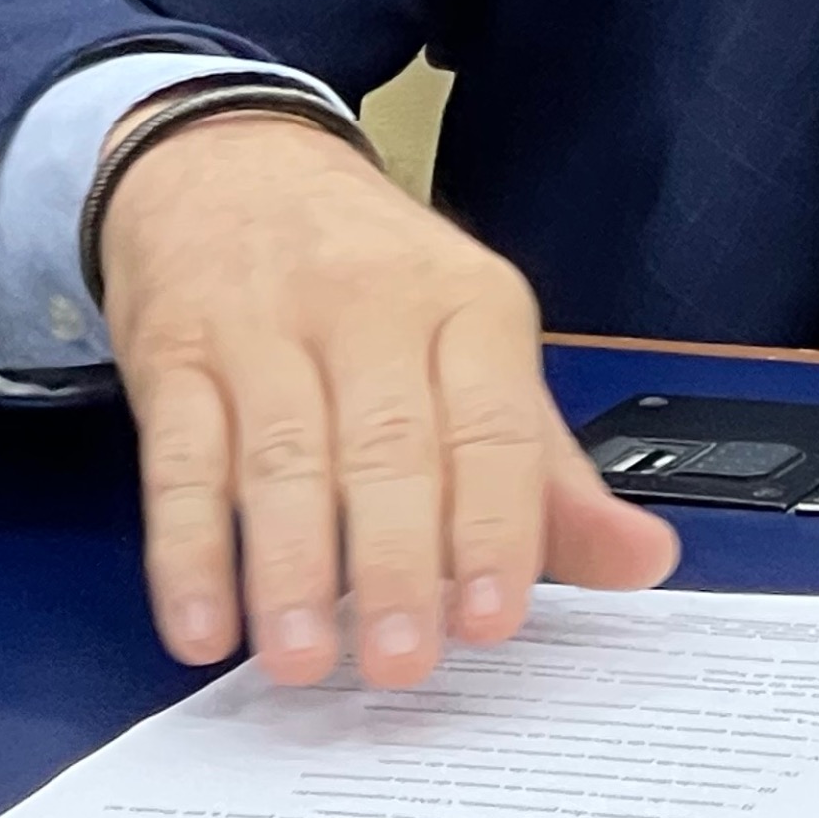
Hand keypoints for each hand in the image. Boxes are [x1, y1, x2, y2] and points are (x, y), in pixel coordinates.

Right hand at [99, 113, 678, 689]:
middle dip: (395, 561)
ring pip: (282, 456)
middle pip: (387, 445)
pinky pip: (179, 459)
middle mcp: (370, 307)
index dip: (494, 526)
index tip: (493, 617)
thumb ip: (549, 471)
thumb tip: (642, 559)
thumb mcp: (478, 347)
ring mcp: (265, 327)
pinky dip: (187, 550)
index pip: (493, 424)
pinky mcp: (175, 353)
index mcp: (468, 305)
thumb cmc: (372, 279)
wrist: (232, 161)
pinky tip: (204, 622)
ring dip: (290, 567)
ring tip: (302, 656)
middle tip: (400, 656)